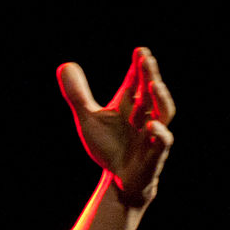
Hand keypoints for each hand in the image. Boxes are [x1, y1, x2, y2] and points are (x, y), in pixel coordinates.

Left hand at [57, 48, 175, 205]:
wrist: (119, 179)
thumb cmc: (109, 146)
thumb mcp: (89, 119)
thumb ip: (78, 94)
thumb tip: (65, 65)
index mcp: (130, 105)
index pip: (136, 82)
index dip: (138, 67)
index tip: (139, 50)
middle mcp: (145, 115)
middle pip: (151, 92)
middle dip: (149, 75)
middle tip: (146, 58)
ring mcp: (152, 135)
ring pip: (164, 113)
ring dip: (161, 98)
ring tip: (155, 84)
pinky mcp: (154, 155)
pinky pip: (162, 142)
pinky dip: (159, 133)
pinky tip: (151, 125)